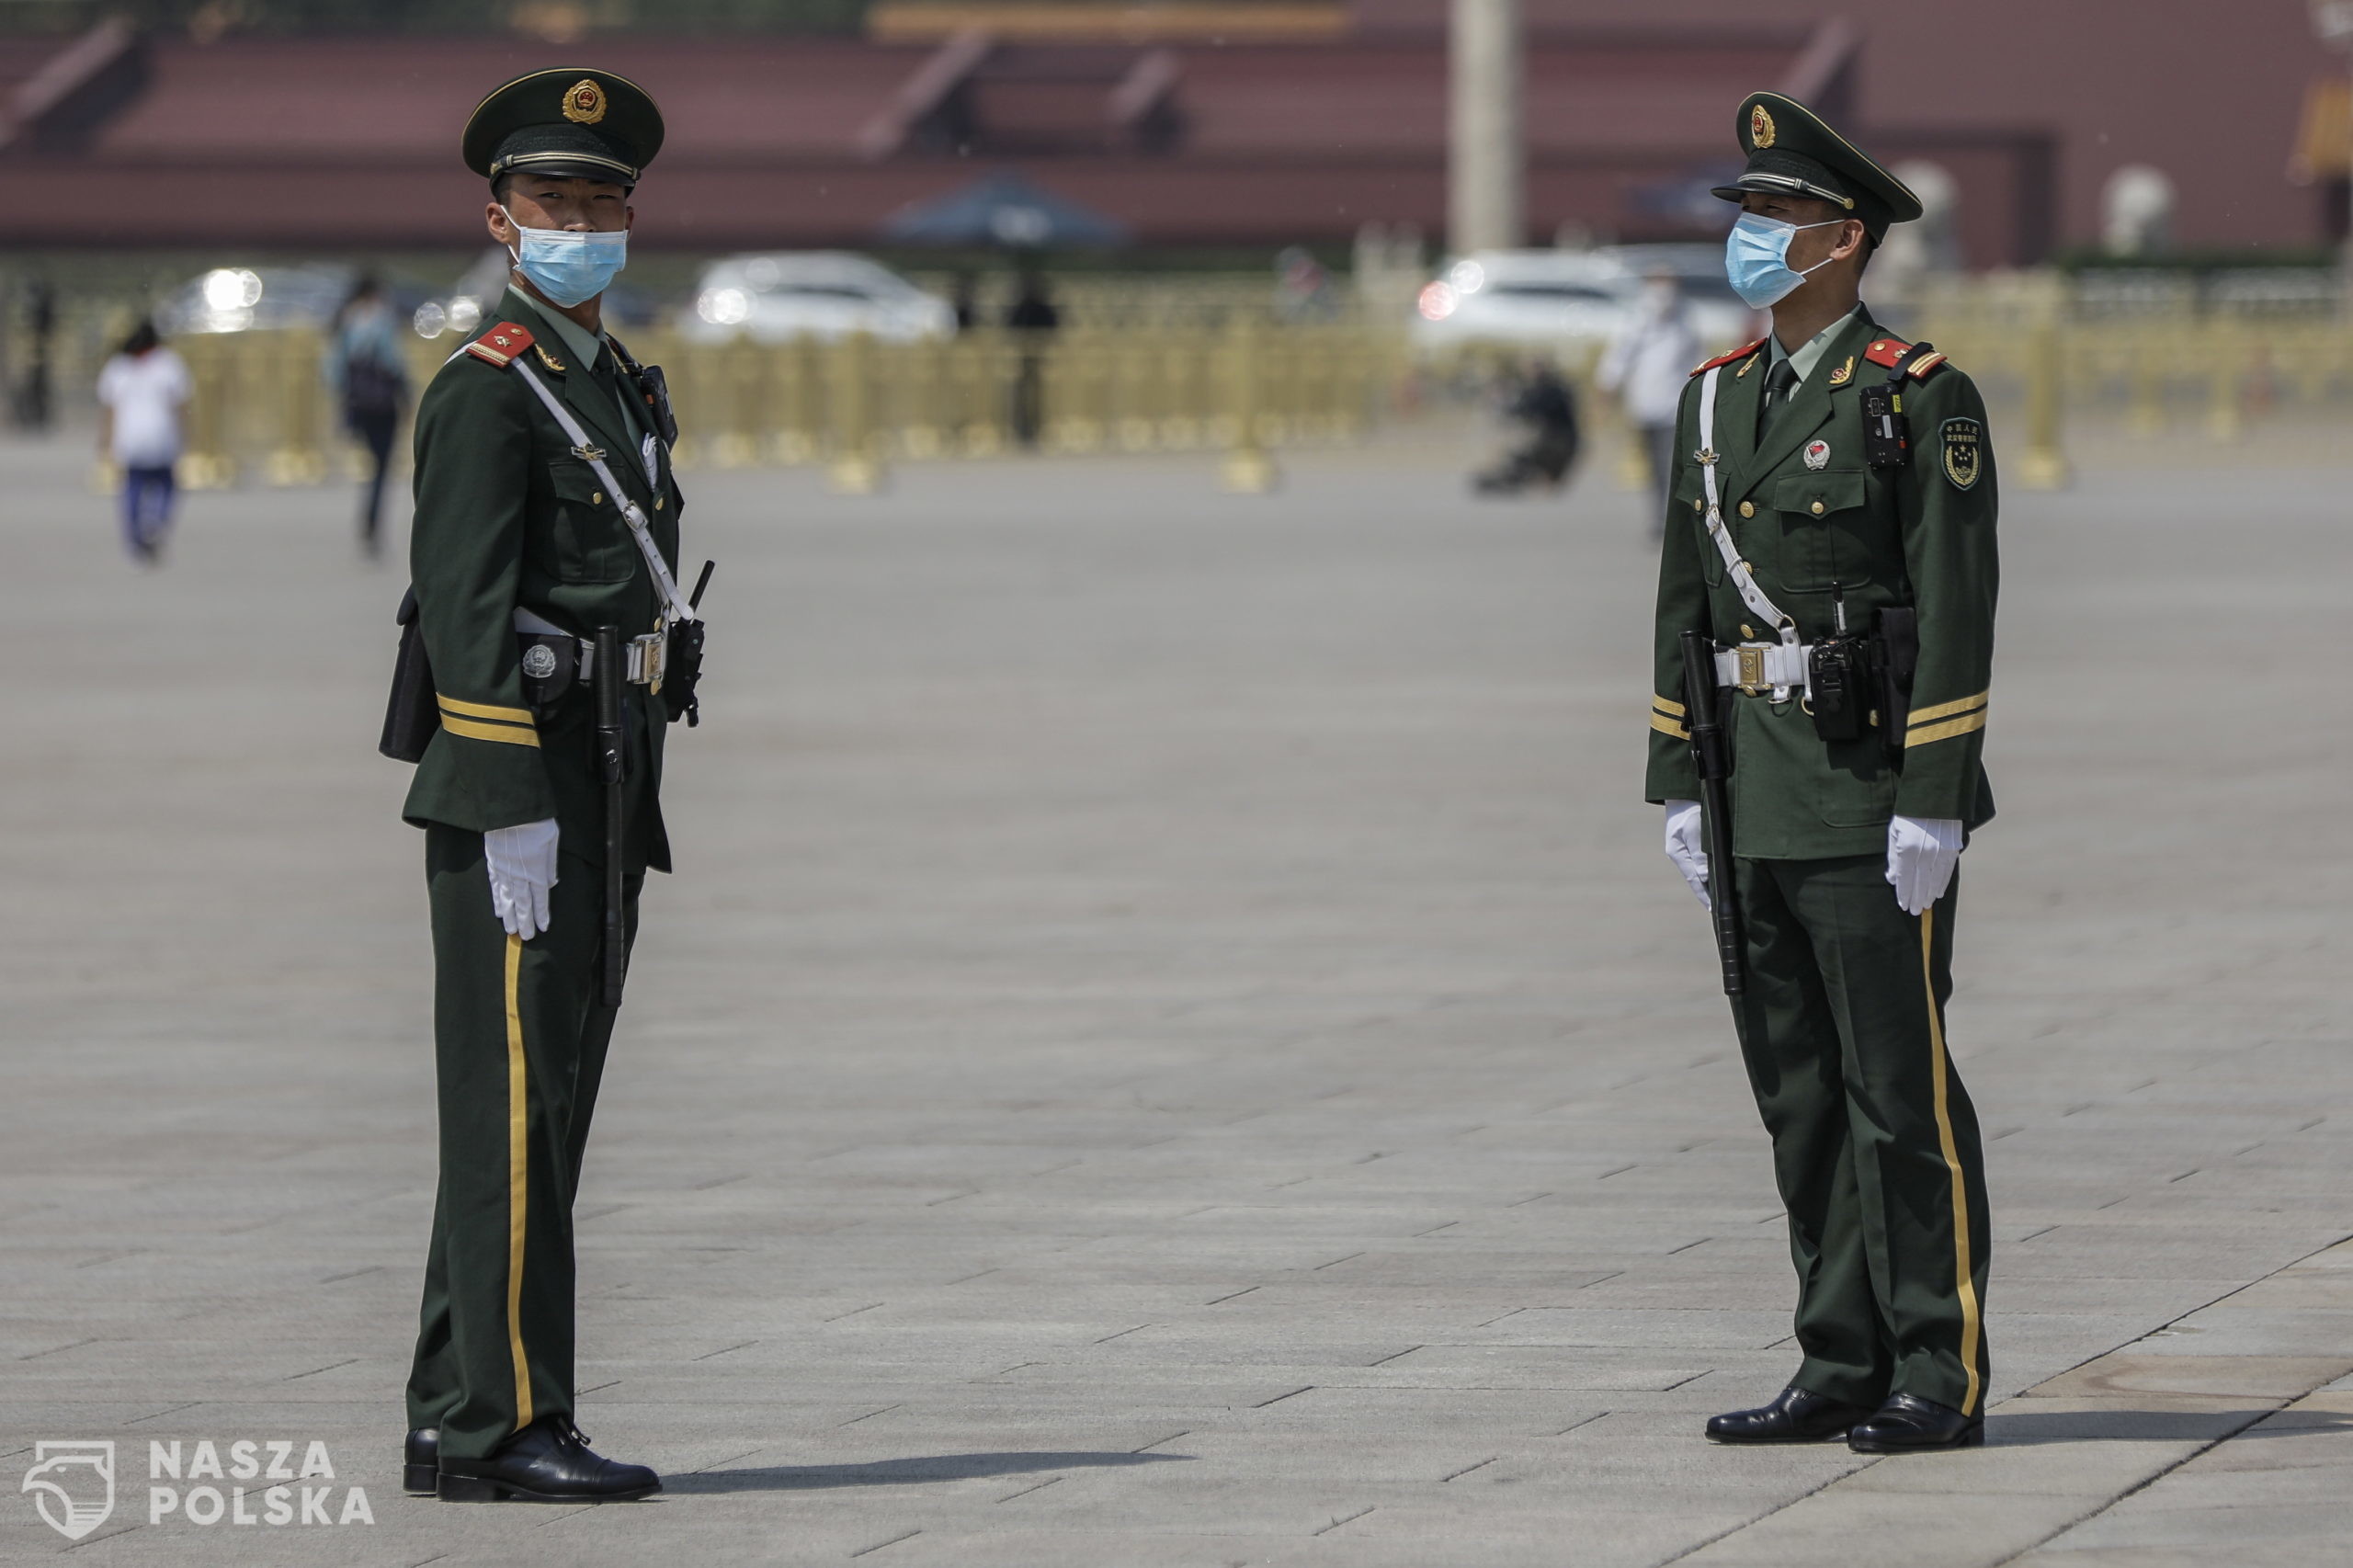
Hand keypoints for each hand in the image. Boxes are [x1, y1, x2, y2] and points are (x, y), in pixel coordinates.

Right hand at [484, 819, 559, 938]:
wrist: (510, 810)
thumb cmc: (536, 823)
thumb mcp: (552, 842)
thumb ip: (550, 865)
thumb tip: (550, 884)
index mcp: (536, 869)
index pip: (540, 898)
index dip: (542, 914)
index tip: (542, 927)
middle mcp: (519, 874)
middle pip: (522, 903)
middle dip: (525, 921)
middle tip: (525, 937)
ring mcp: (504, 870)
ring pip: (506, 898)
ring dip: (509, 916)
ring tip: (511, 930)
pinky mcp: (493, 863)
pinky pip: (495, 886)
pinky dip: (497, 900)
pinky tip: (498, 910)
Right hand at [1664, 799, 1710, 909]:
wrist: (1682, 791)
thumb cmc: (1689, 809)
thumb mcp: (1694, 830)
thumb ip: (1700, 853)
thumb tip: (1704, 877)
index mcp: (1678, 854)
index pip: (1695, 881)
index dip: (1704, 896)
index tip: (1713, 910)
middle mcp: (1681, 854)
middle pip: (1696, 879)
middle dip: (1707, 893)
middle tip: (1720, 908)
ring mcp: (1685, 848)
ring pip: (1700, 870)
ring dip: (1709, 882)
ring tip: (1721, 896)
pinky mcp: (1691, 842)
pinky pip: (1702, 861)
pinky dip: (1710, 870)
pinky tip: (1716, 875)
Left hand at [1885, 815, 1962, 915]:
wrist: (1935, 797)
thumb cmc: (1909, 814)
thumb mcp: (1895, 832)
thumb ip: (1894, 857)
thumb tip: (1893, 878)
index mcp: (1907, 849)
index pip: (1905, 878)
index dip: (1903, 893)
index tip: (1902, 905)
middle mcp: (1925, 853)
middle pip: (1920, 883)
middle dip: (1916, 899)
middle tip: (1913, 911)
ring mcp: (1941, 852)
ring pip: (1934, 880)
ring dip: (1929, 894)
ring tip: (1924, 905)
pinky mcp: (1953, 848)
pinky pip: (1947, 871)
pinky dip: (1941, 883)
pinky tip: (1937, 892)